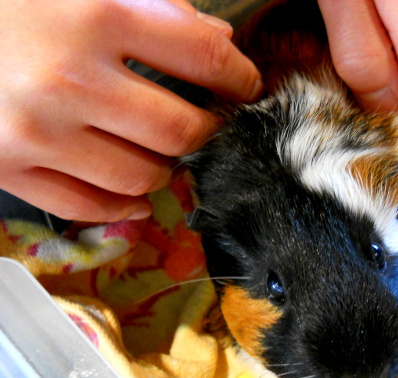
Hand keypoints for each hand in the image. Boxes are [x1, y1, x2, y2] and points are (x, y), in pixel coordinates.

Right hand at [0, 0, 261, 221]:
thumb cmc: (8, 3)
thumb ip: (151, 5)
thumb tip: (218, 46)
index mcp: (95, 17)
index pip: (202, 58)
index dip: (238, 77)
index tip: (244, 86)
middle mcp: (69, 80)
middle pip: (179, 130)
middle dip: (205, 130)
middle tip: (205, 124)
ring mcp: (37, 133)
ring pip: (140, 177)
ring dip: (162, 167)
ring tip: (157, 150)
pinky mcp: (9, 170)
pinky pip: (89, 207)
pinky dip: (122, 206)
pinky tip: (133, 193)